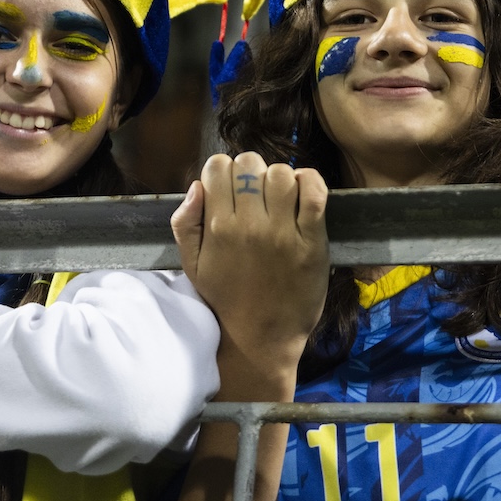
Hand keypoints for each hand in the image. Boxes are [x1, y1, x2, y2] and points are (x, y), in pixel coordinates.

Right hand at [171, 153, 329, 367]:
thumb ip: (185, 222)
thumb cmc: (225, 298)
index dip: (223, 171)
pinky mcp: (312, 241)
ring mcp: (283, 232)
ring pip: (281, 173)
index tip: (230, 189)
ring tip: (278, 198)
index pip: (217, 166)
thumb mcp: (192, 264)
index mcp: (217, 228)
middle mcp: (249, 225)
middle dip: (251, 171)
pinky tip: (302, 191)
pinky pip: (315, 192)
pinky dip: (310, 181)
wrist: (261, 337)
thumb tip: (197, 185)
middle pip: (249, 163)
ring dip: (279, 178)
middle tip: (255, 194)